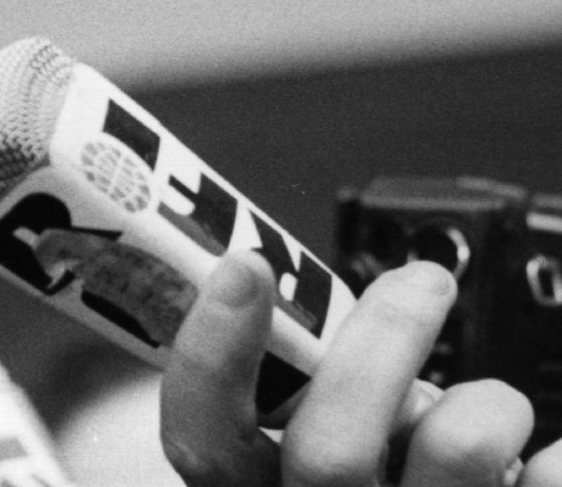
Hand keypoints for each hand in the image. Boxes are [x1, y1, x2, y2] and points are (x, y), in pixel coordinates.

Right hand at [159, 251, 561, 486]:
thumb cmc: (376, 486)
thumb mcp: (309, 456)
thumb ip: (305, 402)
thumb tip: (317, 308)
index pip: (203, 442)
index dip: (214, 354)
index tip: (246, 267)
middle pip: (330, 452)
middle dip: (382, 345)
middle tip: (421, 284)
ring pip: (454, 453)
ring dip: (482, 405)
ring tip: (489, 407)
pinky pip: (545, 482)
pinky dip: (555, 461)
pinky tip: (545, 460)